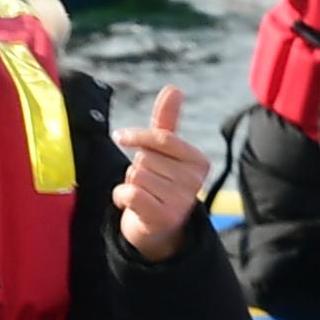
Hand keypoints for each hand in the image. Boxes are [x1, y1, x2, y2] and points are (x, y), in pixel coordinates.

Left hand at [109, 84, 204, 259]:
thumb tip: (174, 88)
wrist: (157, 231)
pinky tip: (132, 204)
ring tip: (144, 194)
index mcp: (199, 162)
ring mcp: (181, 202)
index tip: (120, 136)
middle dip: (137, 168)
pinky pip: (129, 193)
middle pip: (145, 158)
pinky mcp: (162, 218)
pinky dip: (121, 197)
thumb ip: (167, 121)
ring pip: (135, 175)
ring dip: (130, 183)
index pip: (162, 138)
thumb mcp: (163, 152)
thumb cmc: (159, 183)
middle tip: (148, 183)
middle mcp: (195, 182)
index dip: (137, 136)